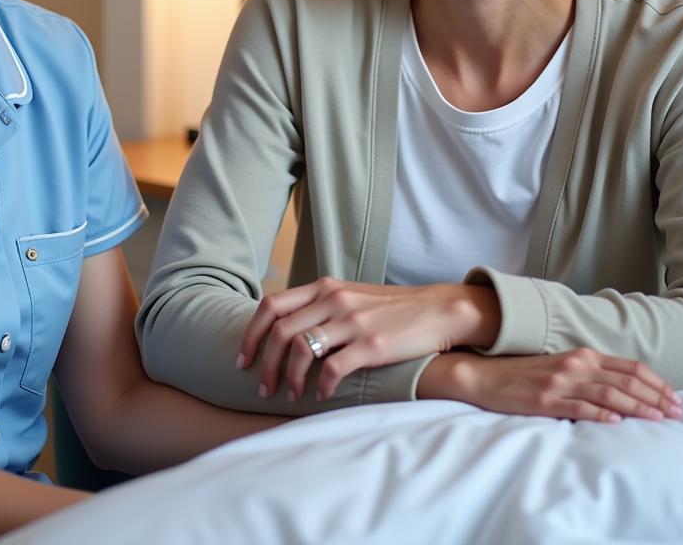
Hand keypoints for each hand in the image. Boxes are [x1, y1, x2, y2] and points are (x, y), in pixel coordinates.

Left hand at [236, 277, 499, 401]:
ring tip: (289, 395)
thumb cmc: (391, 309)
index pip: (271, 305)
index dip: (251, 334)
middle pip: (279, 330)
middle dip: (265, 363)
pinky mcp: (372, 343)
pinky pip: (333, 368)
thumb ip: (320, 307)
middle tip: (262, 387)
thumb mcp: (350, 297)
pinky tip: (322, 396)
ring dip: (288, 378)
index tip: (244, 359)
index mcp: (324, 287)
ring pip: (300, 349)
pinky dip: (321, 386)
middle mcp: (333, 299)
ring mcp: (352, 320)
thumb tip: (285, 331)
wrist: (438, 309)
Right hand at [418, 349, 682, 422]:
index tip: (674, 397)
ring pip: (608, 395)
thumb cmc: (523, 373)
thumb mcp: (558, 366)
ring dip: (636, 407)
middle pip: (624, 380)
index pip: (628, 366)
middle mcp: (573, 365)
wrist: (483, 375)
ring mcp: (559, 382)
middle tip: (676, 411)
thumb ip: (588, 372)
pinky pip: (578, 407)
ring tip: (657, 418)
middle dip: (654, 397)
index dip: (655, 382)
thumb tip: (622, 387)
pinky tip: (616, 422)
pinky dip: (600, 415)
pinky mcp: (545, 399)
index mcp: (579, 355)